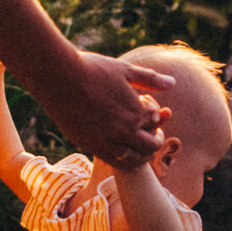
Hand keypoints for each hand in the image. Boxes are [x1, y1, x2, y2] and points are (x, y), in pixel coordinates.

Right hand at [32, 51, 174, 169]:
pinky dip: (123, 158)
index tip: (149, 110)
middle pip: (150, 147)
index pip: (155, 124)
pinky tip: (120, 146)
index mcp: (135, 112)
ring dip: (141, 155)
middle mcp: (123, 131)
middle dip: (154, 139)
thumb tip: (172, 82)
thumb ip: (150, 79)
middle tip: (152, 133)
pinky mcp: (90, 146)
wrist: (59, 77)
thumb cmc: (93, 69)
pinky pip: (114, 162)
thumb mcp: (125, 70)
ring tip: (138, 145)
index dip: (155, 117)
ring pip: (134, 160)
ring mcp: (106, 141)